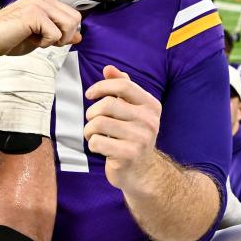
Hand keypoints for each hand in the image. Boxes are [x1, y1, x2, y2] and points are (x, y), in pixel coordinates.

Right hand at [0, 0, 81, 57]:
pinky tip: (29, 38)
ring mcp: (38, 3)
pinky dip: (45, 43)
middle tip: (45, 40)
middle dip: (65, 36)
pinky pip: (55, 34)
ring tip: (37, 38)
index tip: (49, 38)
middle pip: (76, 19)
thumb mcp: (41, 36)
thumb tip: (80, 37)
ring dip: (56, 39)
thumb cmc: (10, 37)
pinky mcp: (34, 13)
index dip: (67, 32)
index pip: (73, 15)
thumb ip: (60, 33)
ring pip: (69, 25)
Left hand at [84, 65, 161, 190]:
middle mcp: (149, 121)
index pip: (124, 86)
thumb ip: (122, 88)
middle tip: (92, 121)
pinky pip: (97, 142)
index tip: (90, 94)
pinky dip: (92, 144)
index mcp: (151, 106)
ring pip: (99, 123)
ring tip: (93, 135)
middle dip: (92, 113)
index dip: (102, 86)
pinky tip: (100, 147)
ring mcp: (140, 139)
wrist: (142, 171)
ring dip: (89, 130)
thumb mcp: (131, 110)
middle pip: (108, 105)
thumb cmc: (132, 136)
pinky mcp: (128, 155)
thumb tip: (109, 69)